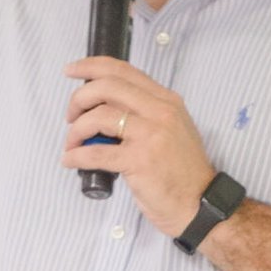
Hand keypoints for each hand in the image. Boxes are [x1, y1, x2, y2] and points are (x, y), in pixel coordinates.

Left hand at [62, 58, 212, 238]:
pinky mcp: (139, 161)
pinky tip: (71, 159)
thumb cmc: (182, 172)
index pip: (123, 71)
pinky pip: (96, 153)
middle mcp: (160, 112)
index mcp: (166, 100)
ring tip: (73, 144)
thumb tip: (106, 108)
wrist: (200, 203)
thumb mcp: (172, 130)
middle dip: (79, 98)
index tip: (72, 71)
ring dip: (76, 130)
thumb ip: (146, 113)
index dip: (91, 67)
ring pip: (99, 117)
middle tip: (71, 115)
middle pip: (107, 87)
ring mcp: (150, 135)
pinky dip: (77, 155)